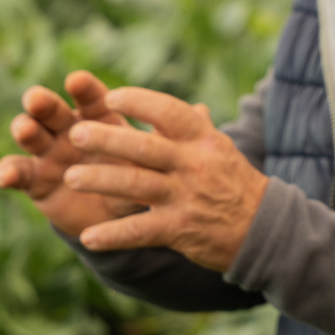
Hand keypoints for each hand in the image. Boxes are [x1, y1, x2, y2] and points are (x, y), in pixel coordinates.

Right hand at [0, 71, 140, 237]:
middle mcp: (69, 129)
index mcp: (99, 118)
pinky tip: (4, 178)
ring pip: (32, 135)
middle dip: (44, 103)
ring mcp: (48, 152)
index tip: (77, 80)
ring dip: (26, 129)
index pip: (91, 98)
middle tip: (36, 98)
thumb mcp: (145, 164)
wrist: (111, 215)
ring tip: (24, 129)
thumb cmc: (132, 177)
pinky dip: (8, 173)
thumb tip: (194, 118)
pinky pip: (17, 173)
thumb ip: (152, 148)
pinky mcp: (33, 179)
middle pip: (53, 111)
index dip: (84, 89)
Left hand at [64, 87, 268, 272]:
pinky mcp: (180, 230)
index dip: (139, 101)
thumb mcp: (219, 148)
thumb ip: (194, 128)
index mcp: (203, 139)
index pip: (169, 111)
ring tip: (70, 178)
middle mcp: (194, 164)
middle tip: (74, 133)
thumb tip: (180, 106)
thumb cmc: (234, 182)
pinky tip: (87, 238)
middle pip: (144, 147)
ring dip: (100, 180)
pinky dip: (113, 235)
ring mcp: (186, 197)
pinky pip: (140, 231)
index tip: (110, 96)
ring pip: (135, 185)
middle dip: (107, 139)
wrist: (264, 229)